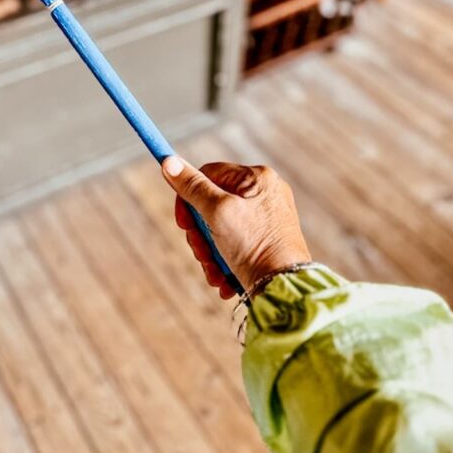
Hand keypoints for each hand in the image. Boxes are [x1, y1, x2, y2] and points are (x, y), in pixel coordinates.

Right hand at [162, 157, 310, 298]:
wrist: (283, 290)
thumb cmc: (254, 247)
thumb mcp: (217, 212)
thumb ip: (193, 187)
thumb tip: (169, 162)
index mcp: (258, 177)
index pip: (209, 173)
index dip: (189, 197)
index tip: (182, 223)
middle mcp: (265, 193)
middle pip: (212, 203)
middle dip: (200, 233)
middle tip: (201, 253)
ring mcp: (267, 218)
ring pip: (220, 226)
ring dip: (210, 252)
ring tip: (214, 273)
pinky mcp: (267, 240)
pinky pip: (235, 242)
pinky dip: (224, 260)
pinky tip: (225, 279)